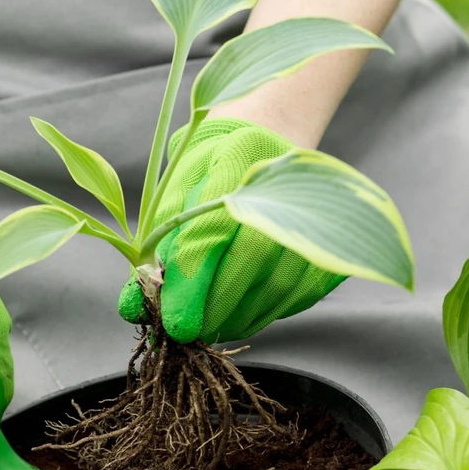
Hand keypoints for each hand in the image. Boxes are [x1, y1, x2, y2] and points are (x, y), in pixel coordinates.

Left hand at [119, 118, 344, 343]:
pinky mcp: (332, 243)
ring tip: (212, 322)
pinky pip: (300, 293)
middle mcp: (285, 180)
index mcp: (237, 153)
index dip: (190, 281)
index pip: (213, 227)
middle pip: (253, 258)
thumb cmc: (210, 169)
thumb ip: (156, 245)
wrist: (269, 138)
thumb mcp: (174, 190)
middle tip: (190, 330)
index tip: (172, 322)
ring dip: (239, 316)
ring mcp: (315, 209)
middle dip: (215, 305)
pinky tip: (244, 310)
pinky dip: (267, 312)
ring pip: (279, 283)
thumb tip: (135, 306)